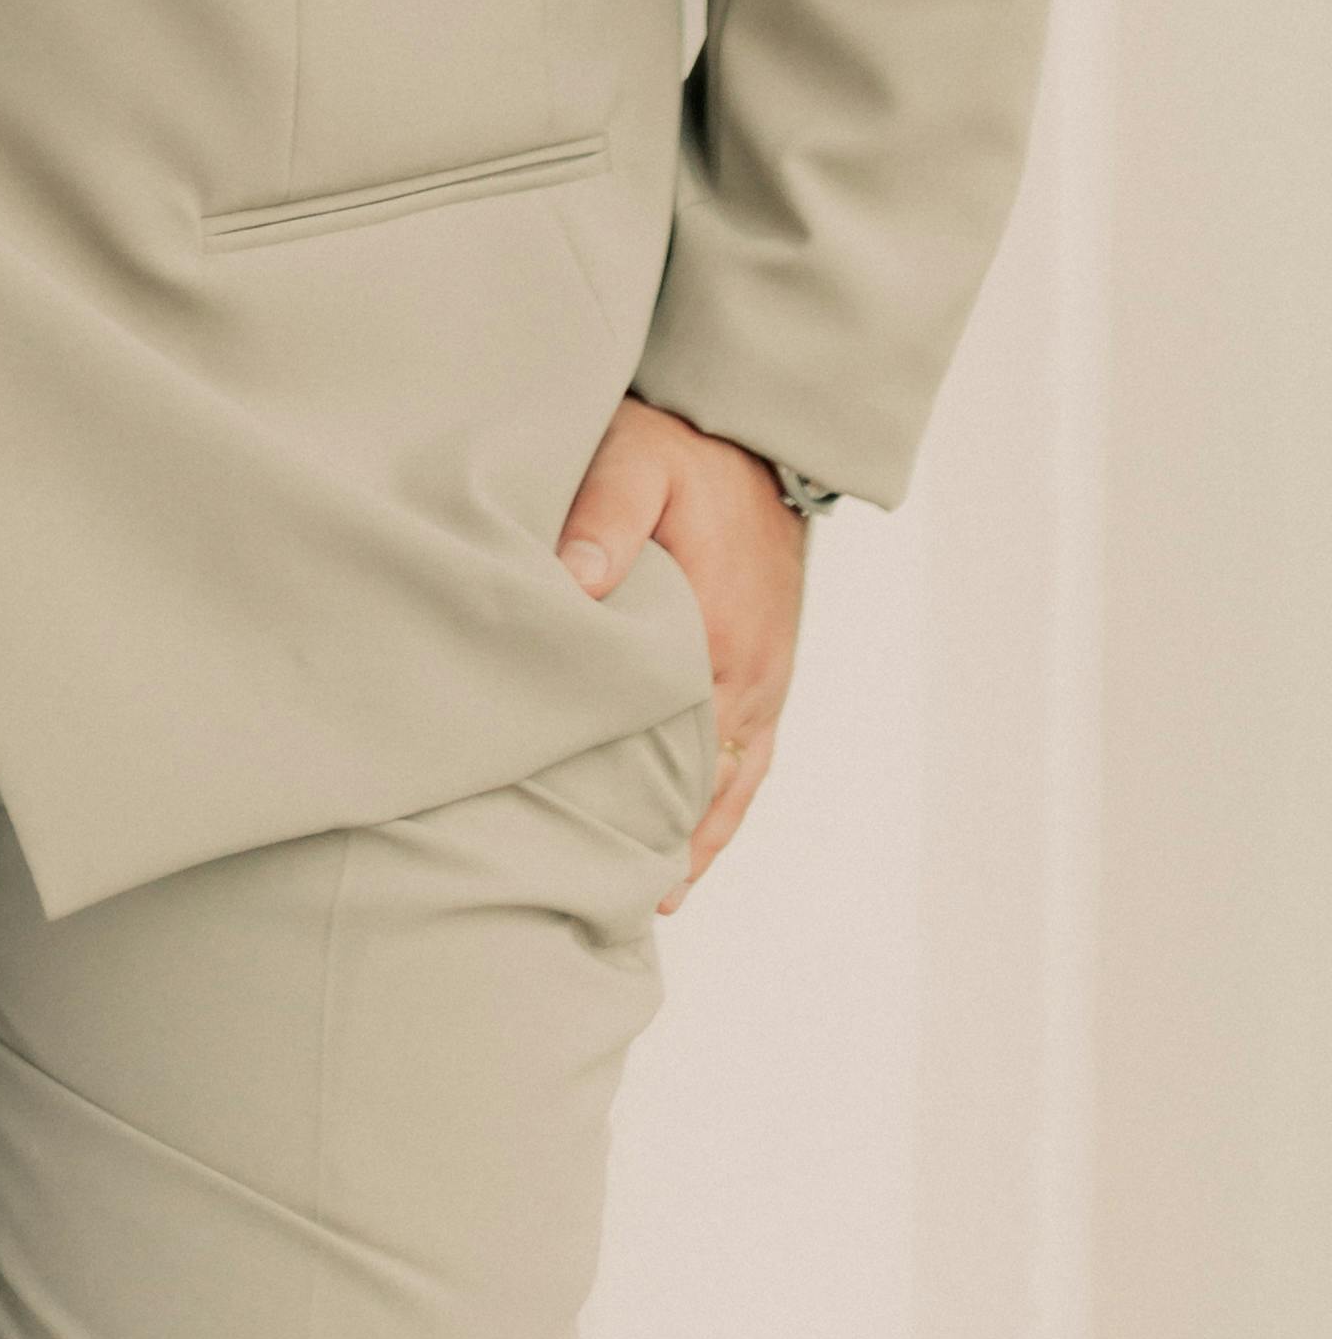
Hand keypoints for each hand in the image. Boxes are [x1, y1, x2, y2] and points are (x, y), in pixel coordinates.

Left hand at [555, 395, 806, 902]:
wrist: (755, 437)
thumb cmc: (682, 451)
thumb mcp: (636, 464)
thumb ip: (603, 518)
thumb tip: (574, 584)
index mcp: (713, 634)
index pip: (662, 737)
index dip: (619, 791)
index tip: (571, 842)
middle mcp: (746, 674)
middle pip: (695, 779)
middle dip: (647, 834)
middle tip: (586, 892)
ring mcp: (763, 682)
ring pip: (725, 786)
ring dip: (687, 840)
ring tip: (637, 901)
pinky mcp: (769, 675)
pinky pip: (750, 766)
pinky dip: (722, 816)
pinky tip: (689, 855)